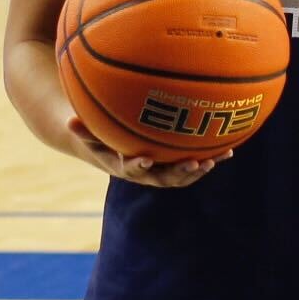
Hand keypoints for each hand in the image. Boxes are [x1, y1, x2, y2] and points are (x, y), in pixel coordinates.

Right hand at [65, 116, 232, 184]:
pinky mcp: (175, 163)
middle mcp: (145, 173)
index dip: (138, 167)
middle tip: (193, 164)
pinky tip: (230, 149)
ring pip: (183, 175)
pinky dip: (211, 158)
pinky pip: (193, 162)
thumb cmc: (98, 135)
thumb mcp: (88, 132)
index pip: (130, 170)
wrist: (111, 147)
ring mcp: (162, 170)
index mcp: (124, 166)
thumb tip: (68, 121)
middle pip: (164, 178)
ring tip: (217, 159)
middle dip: (179, 173)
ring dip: (200, 169)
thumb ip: (81, 129)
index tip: (145, 160)